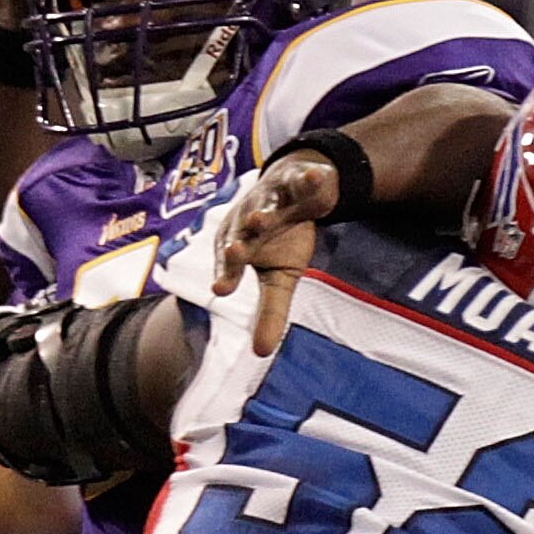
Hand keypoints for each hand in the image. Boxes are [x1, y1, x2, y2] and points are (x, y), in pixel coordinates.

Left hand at [214, 167, 328, 354]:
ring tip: (263, 218)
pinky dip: (306, 179)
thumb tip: (261, 353)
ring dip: (263, 210)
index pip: (229, 262)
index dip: (225, 274)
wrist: (298, 191)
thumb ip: (270, 312)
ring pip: (265, 204)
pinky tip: (312, 180)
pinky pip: (298, 180)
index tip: (220, 290)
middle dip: (240, 239)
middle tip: (237, 251)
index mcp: (238, 242)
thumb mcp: (280, 278)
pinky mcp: (294, 180)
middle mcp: (248, 219)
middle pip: (242, 231)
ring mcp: (270, 197)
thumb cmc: (282, 238)